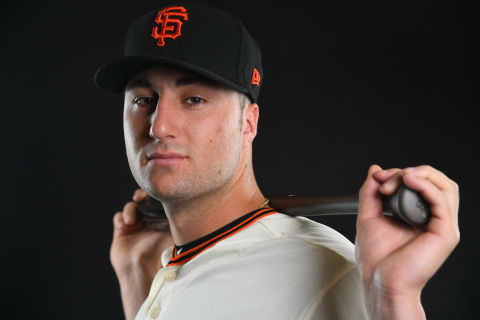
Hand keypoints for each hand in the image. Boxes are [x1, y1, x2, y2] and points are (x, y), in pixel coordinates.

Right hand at [111, 189, 173, 279]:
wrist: (144, 272)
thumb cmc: (163, 256)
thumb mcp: (176, 236)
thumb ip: (181, 222)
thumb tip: (191, 206)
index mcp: (164, 220)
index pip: (161, 201)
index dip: (158, 195)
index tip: (157, 193)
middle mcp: (150, 221)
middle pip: (145, 199)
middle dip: (141, 195)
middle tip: (140, 196)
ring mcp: (136, 225)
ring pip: (131, 206)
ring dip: (130, 209)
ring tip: (131, 220)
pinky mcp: (122, 231)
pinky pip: (119, 217)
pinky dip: (121, 217)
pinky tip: (124, 224)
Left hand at [355, 165, 459, 318]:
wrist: (380, 283)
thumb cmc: (376, 259)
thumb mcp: (368, 216)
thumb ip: (371, 193)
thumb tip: (375, 170)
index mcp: (418, 216)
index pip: (421, 183)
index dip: (399, 174)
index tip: (378, 178)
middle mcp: (433, 220)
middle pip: (437, 181)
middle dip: (410, 171)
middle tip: (386, 180)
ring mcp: (442, 226)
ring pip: (446, 186)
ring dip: (421, 174)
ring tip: (401, 177)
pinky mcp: (445, 233)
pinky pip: (442, 201)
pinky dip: (426, 185)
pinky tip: (409, 180)